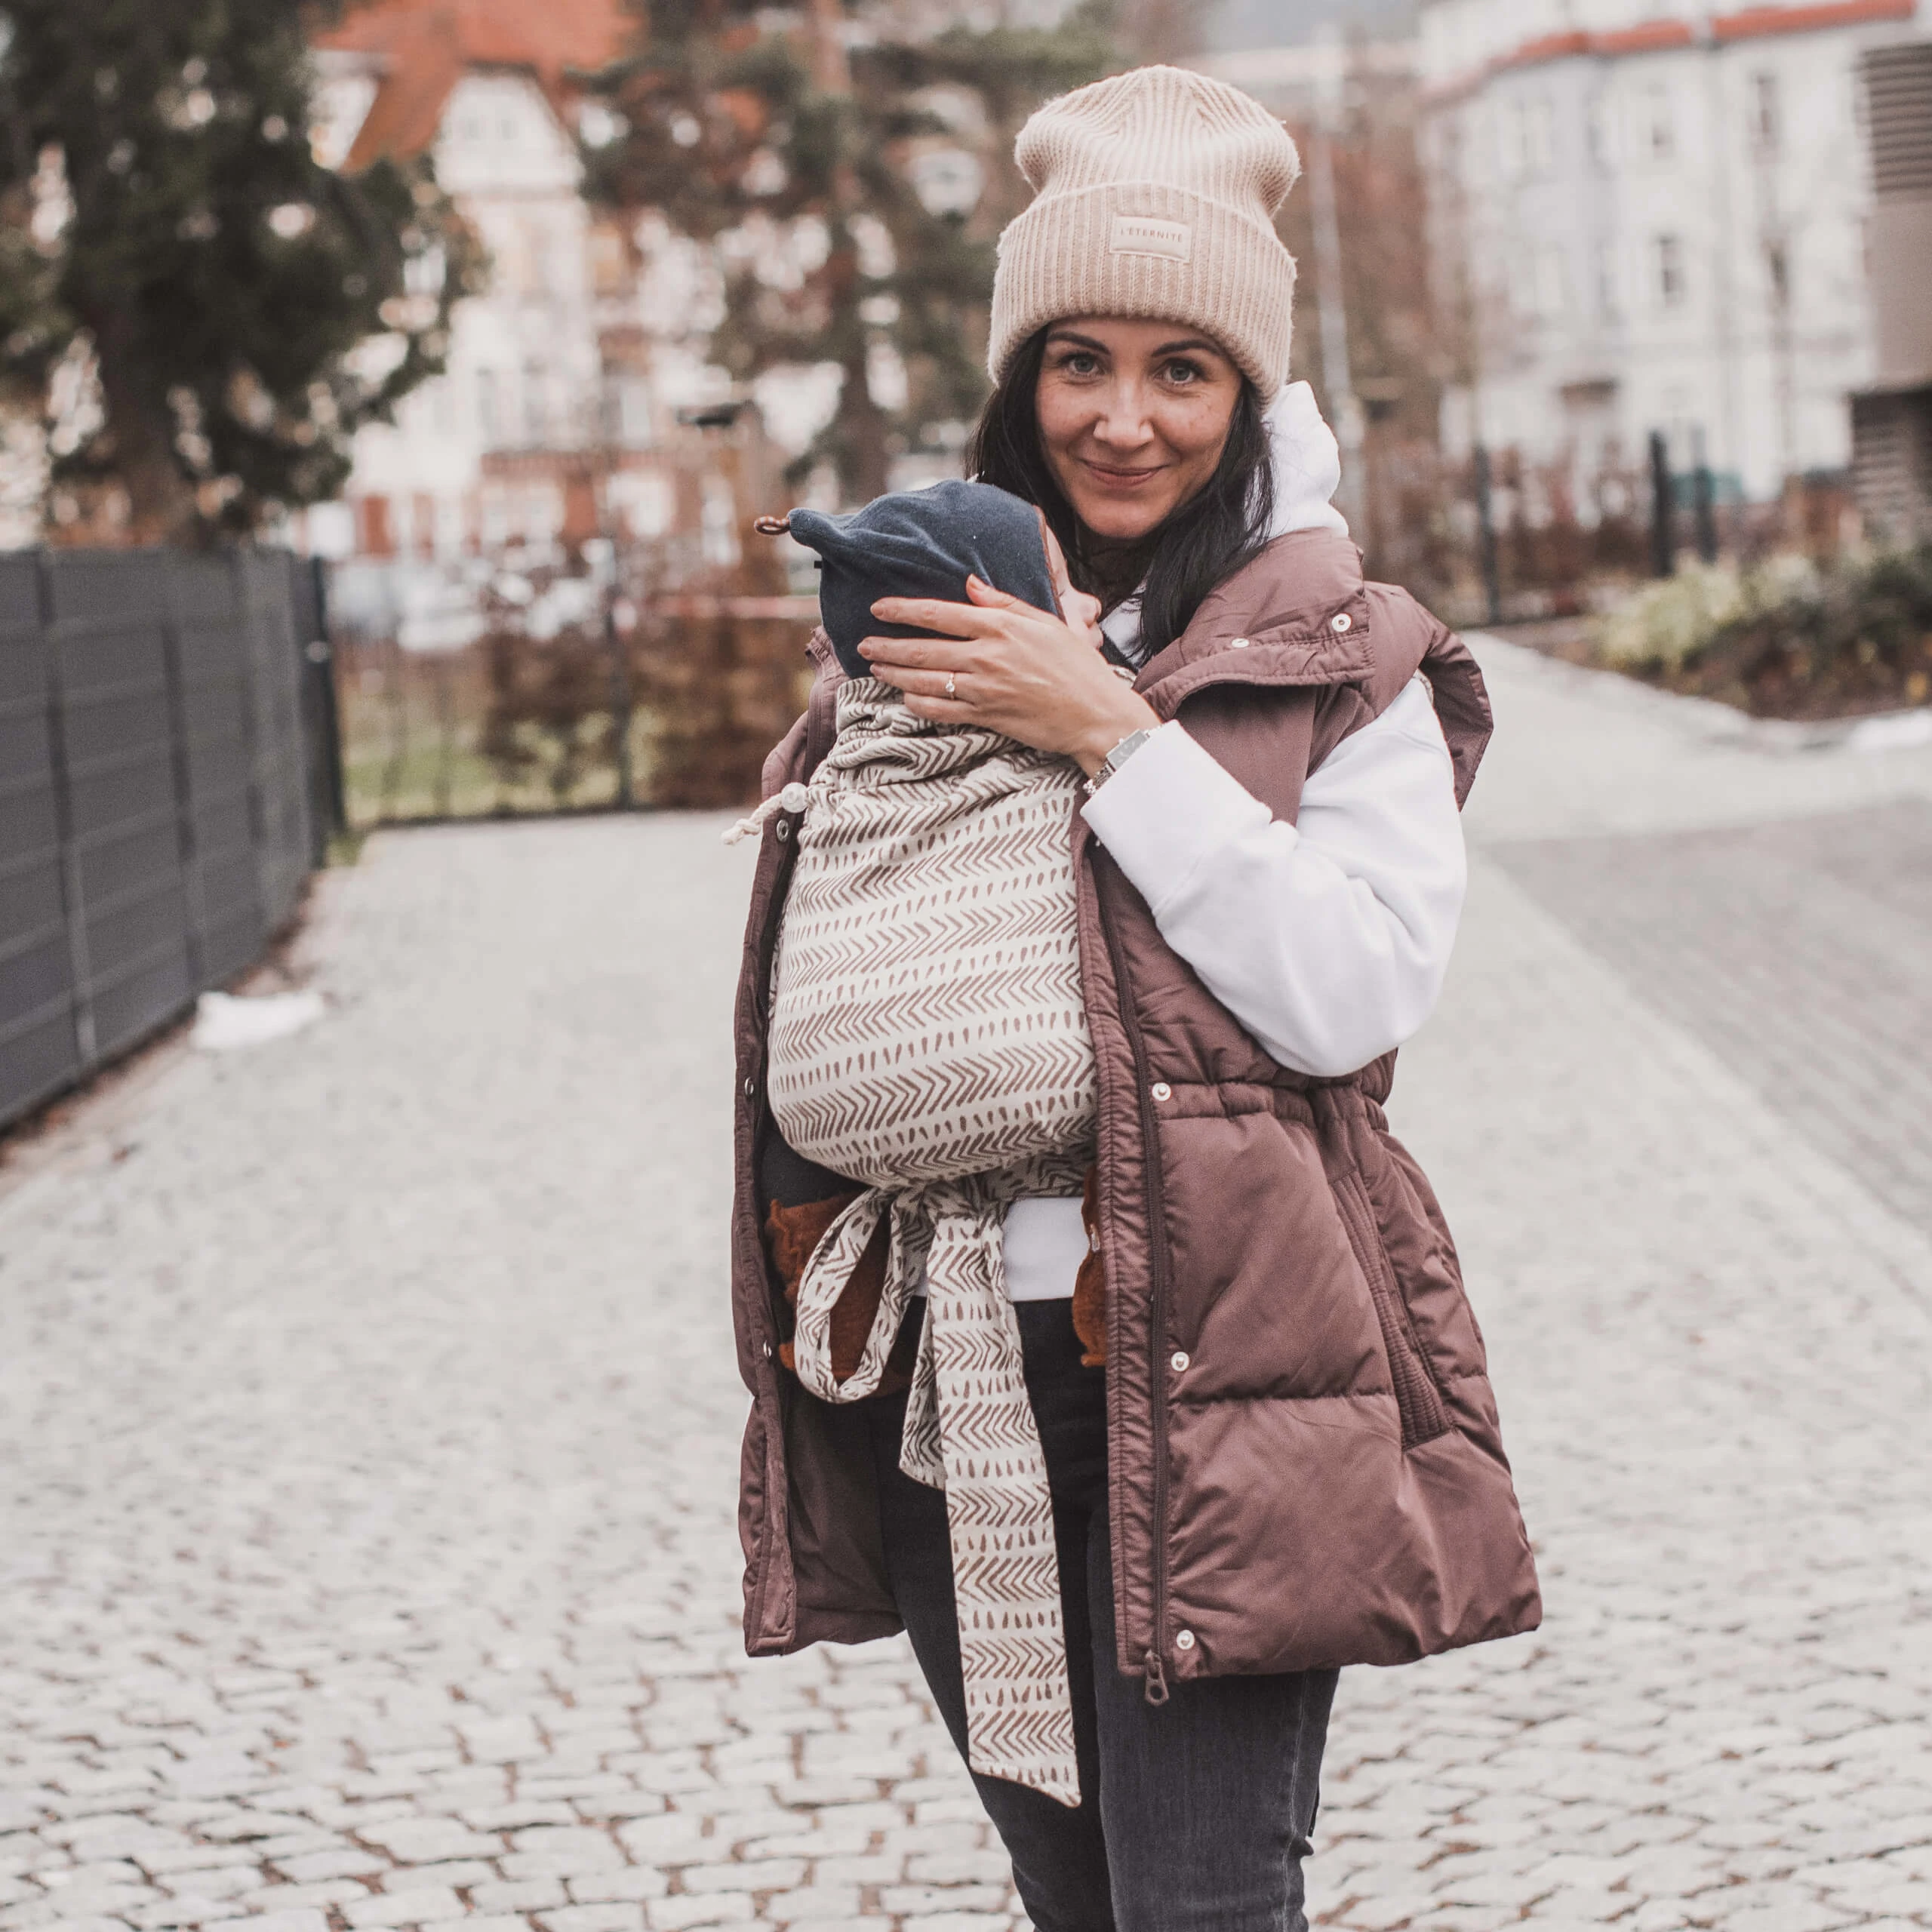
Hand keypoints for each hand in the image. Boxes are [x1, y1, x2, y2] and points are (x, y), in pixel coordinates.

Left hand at [860, 576, 1157, 775]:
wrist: (1094, 713)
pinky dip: (917, 703)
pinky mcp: (985, 717)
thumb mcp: (1045, 622)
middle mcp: (986, 656)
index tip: (878, 608)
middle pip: (922, 649)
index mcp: (999, 627)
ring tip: (876, 667)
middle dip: (887, 645)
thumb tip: (971, 585)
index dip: (902, 610)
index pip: (938, 614)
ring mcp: (983, 689)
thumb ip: (1004, 603)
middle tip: (863, 642)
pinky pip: (940, 711)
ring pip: (924, 680)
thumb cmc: (1075, 666)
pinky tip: (905, 697)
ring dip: (894, 673)